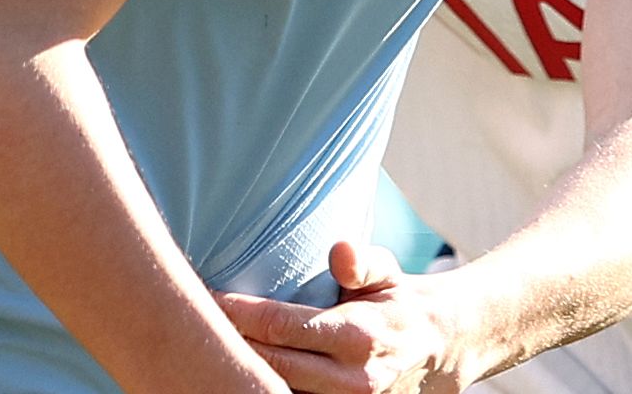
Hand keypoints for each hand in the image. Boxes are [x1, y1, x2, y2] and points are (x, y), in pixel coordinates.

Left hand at [218, 241, 478, 393]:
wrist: (438, 351)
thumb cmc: (397, 303)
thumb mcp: (388, 272)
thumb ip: (362, 262)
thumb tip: (338, 251)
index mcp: (358, 336)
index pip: (279, 325)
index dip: (236, 312)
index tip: (204, 296)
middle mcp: (351, 379)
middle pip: (268, 364)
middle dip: (228, 343)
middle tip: (193, 321)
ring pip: (277, 391)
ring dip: (242, 372)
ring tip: (208, 349)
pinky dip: (264, 388)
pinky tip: (239, 372)